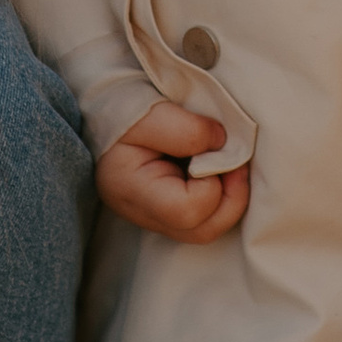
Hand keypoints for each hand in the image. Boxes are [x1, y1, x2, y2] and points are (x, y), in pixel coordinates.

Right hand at [98, 101, 248, 240]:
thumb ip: (189, 131)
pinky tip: (216, 170)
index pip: (187, 211)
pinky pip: (203, 219)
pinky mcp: (167, 211)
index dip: (215, 184)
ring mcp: (156, 217)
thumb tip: (223, 145)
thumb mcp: (152, 113)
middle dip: (232, 197)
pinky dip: (220, 197)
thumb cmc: (124, 110)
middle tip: (236, 160)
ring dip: (229, 198)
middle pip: (203, 231)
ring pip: (206, 229)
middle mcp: (143, 213)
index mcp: (132, 191)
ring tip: (227, 163)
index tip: (218, 148)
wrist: (105, 111)